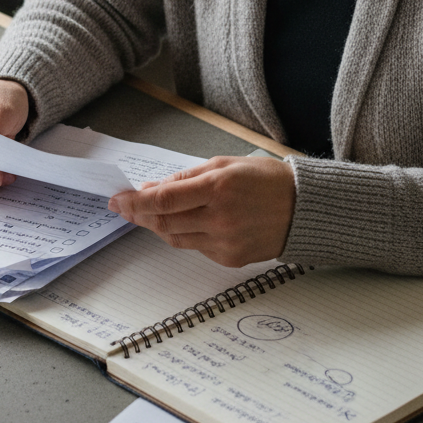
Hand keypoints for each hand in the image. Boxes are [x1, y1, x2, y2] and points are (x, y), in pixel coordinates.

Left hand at [107, 156, 295, 266]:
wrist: (305, 209)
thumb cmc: (267, 180)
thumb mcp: (224, 164)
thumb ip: (186, 177)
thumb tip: (153, 188)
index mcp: (217, 188)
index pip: (163, 200)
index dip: (134, 202)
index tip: (117, 199)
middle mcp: (220, 218)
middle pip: (163, 223)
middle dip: (138, 215)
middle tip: (124, 207)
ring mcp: (225, 242)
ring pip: (175, 238)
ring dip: (157, 226)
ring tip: (148, 214)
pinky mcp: (231, 258)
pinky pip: (195, 247)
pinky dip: (183, 235)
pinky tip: (183, 223)